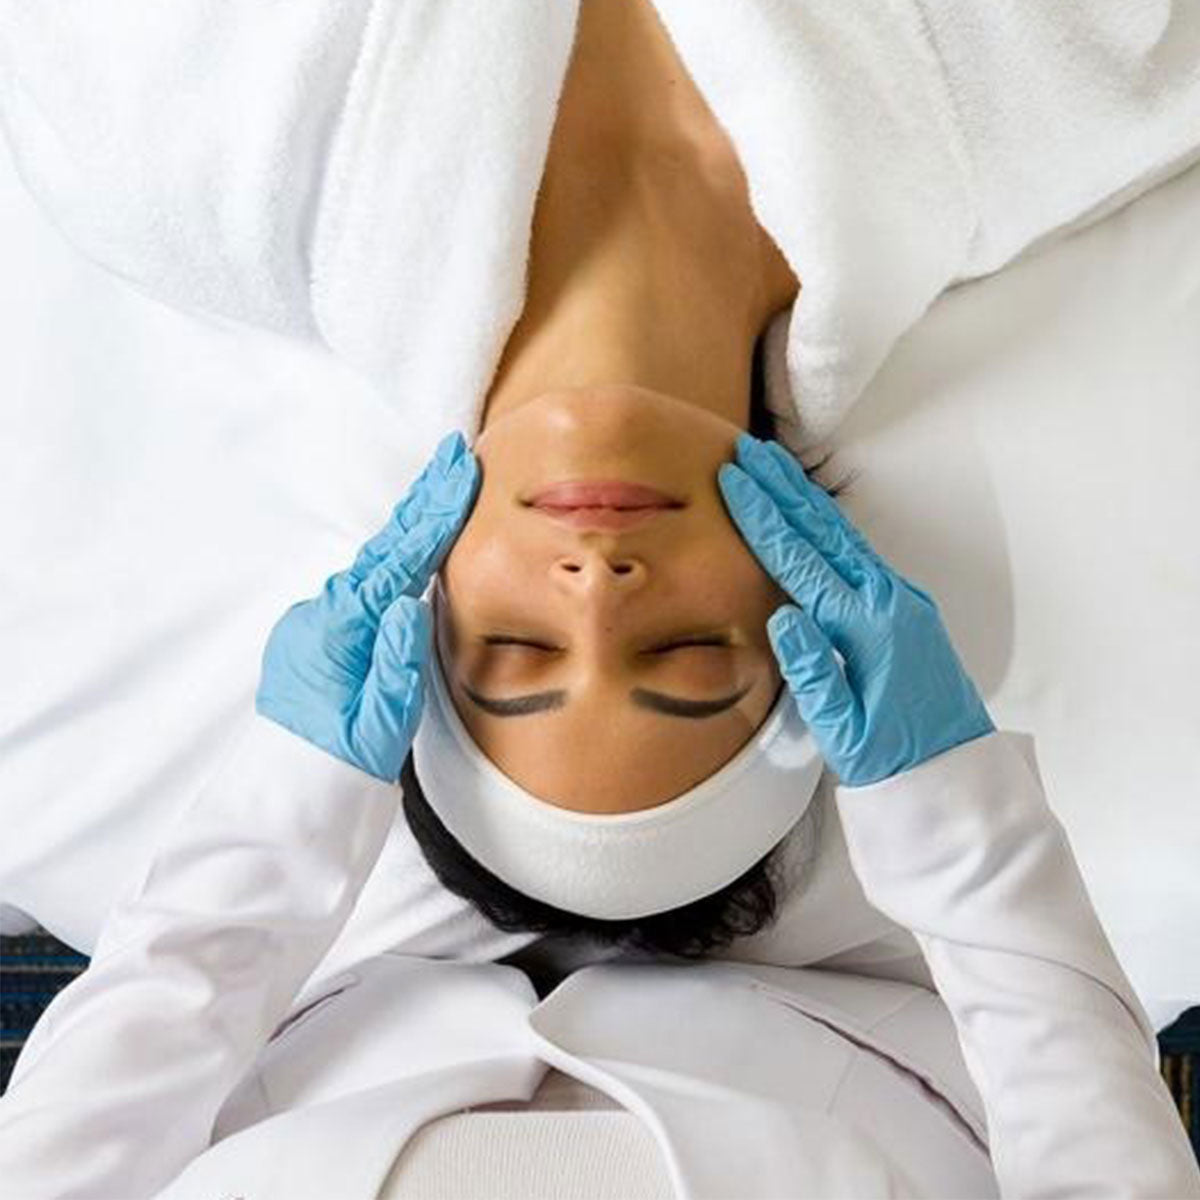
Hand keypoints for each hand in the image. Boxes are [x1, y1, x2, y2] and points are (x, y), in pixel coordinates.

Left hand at [255, 430, 478, 781]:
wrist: (284, 807)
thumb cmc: (340, 771)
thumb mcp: (379, 728)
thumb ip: (396, 664)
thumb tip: (409, 603)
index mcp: (342, 633)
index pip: (400, 561)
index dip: (435, 515)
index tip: (461, 471)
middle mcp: (323, 618)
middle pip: (383, 549)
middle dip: (423, 503)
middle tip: (455, 456)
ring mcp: (314, 627)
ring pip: (371, 567)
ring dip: (408, 528)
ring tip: (441, 492)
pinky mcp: (316, 641)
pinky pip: (360, 588)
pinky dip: (389, 560)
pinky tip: (406, 551)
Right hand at [718, 433, 993, 785]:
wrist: (954, 771)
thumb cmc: (891, 758)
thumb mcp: (843, 733)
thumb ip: (812, 672)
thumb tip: (782, 614)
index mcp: (865, 628)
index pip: (800, 561)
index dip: (762, 518)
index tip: (732, 480)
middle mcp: (887, 601)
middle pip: (822, 531)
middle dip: (782, 488)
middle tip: (747, 449)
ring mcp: (901, 599)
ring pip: (843, 536)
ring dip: (804, 498)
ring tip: (773, 466)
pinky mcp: (906, 606)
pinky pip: (858, 552)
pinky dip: (827, 524)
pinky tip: (811, 512)